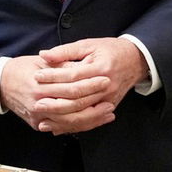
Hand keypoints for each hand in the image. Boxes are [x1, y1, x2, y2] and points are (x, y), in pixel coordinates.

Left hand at [3, 38, 145, 134]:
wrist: (136, 60)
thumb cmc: (111, 50)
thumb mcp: (89, 44)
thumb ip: (66, 51)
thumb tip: (44, 54)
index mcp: (100, 68)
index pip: (73, 75)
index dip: (53, 76)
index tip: (36, 76)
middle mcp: (106, 86)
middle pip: (77, 99)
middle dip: (55, 102)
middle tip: (35, 103)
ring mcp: (108, 99)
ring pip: (83, 113)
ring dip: (62, 118)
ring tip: (43, 119)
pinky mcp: (109, 106)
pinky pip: (89, 119)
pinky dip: (73, 124)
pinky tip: (58, 126)